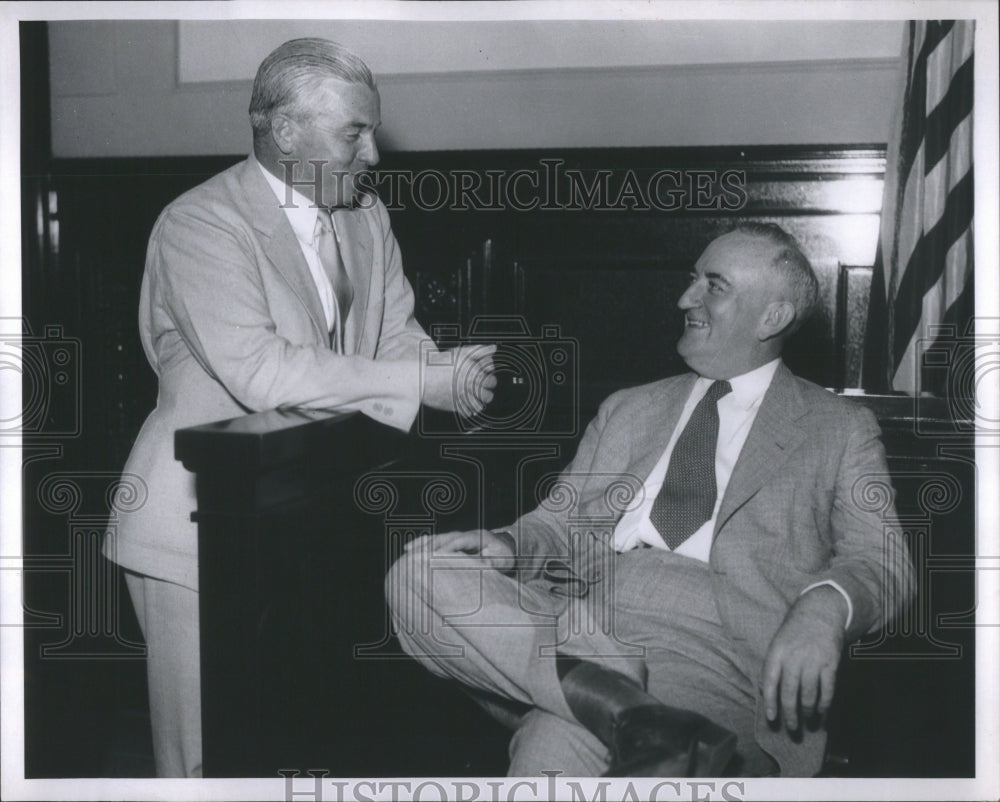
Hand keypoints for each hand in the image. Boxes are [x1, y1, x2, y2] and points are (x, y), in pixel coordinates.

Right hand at [405, 529, 515, 571]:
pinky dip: (423, 543)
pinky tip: (410, 548)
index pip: (459, 541)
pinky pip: (436, 541)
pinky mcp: (454, 541)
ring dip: (423, 544)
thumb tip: (479, 565)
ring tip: (407, 550)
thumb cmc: (504, 556)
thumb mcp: (501, 560)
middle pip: (445, 537)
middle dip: (430, 546)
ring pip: (438, 538)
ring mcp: (459, 536)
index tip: (436, 556)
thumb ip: (490, 563)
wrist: (507, 547)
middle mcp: (466, 534)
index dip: (448, 548)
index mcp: (478, 537)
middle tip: (414, 555)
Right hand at [420, 344, 496, 414]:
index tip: (483, 375)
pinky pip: (469, 412)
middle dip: (485, 389)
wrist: (421, 376)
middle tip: (478, 385)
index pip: (491, 378)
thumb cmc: (439, 363)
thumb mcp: (460, 352)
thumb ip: (479, 350)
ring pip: (480, 404)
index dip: (488, 376)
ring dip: (479, 400)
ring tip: (472, 395)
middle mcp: (470, 386)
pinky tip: (464, 402)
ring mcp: (463, 398)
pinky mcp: (455, 407)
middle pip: (488, 392)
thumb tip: (493, 348)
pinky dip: (470, 409)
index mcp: (473, 373)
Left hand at [762, 585, 846, 731]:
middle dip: (790, 714)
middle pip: (790, 692)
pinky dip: (825, 705)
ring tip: (807, 723)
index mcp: (777, 652)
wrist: (820, 612)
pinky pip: (827, 690)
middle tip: (792, 728)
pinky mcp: (831, 663)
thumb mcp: (778, 642)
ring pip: (809, 694)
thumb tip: (768, 693)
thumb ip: (774, 665)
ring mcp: (814, 660)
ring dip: (808, 712)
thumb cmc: (795, 631)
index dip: (770, 702)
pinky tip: (822, 714)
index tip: (772, 719)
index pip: (770, 681)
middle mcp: (794, 657)